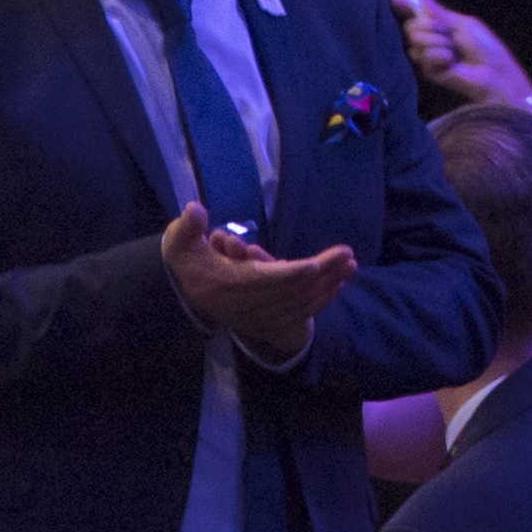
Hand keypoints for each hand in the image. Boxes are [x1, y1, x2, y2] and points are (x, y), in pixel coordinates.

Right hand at [161, 212, 356, 359]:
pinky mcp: (268, 322)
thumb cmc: (192, 261)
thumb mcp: (181, 244)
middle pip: (289, 291)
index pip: (262, 282)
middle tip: (348, 255)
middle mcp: (245, 304)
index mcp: (226, 284)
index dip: (288, 275)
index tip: (314, 264)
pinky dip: (320, 300)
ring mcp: (258, 316)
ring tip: (350, 265)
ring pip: (299, 303)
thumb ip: (186, 227)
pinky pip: (298, 313)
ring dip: (327, 285)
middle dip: (321, 275)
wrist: (193, 293)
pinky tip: (338, 285)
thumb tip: (194, 209)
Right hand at [398, 0, 531, 111]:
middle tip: (446, 32)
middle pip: (411, 27)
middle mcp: (432, 40)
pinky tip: (453, 63)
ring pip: (417, 42)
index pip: (418, 16)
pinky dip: (442, 56)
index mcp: (441, 26)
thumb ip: (441, 14)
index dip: (406, 6)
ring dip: (439, 43)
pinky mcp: (430, 71)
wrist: (492, 70)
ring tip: (455, 51)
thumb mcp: (464, 25)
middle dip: (427, 26)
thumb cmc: (484, 46)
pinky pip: (426, 57)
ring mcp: (429, 56)